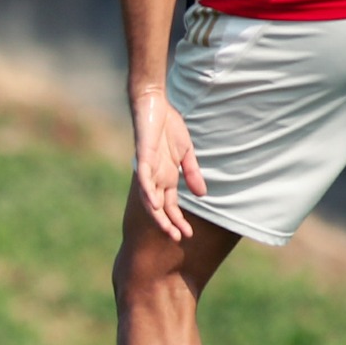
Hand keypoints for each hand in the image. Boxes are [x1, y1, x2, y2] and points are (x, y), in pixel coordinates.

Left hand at [132, 83, 203, 238]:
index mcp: (166, 177)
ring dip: (157, 214)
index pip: (170, 205)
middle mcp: (155, 177)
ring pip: (149, 197)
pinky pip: (143, 178)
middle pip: (160, 207)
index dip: (177, 220)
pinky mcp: (143, 157)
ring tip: (167, 229)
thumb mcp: (186, 153)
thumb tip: (202, 195)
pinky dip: (148, 191)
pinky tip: (153, 204)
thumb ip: (192, 173)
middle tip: (178, 239)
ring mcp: (148, 168)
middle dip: (168, 224)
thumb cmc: (169, 128)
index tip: (188, 235)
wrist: (154, 105)